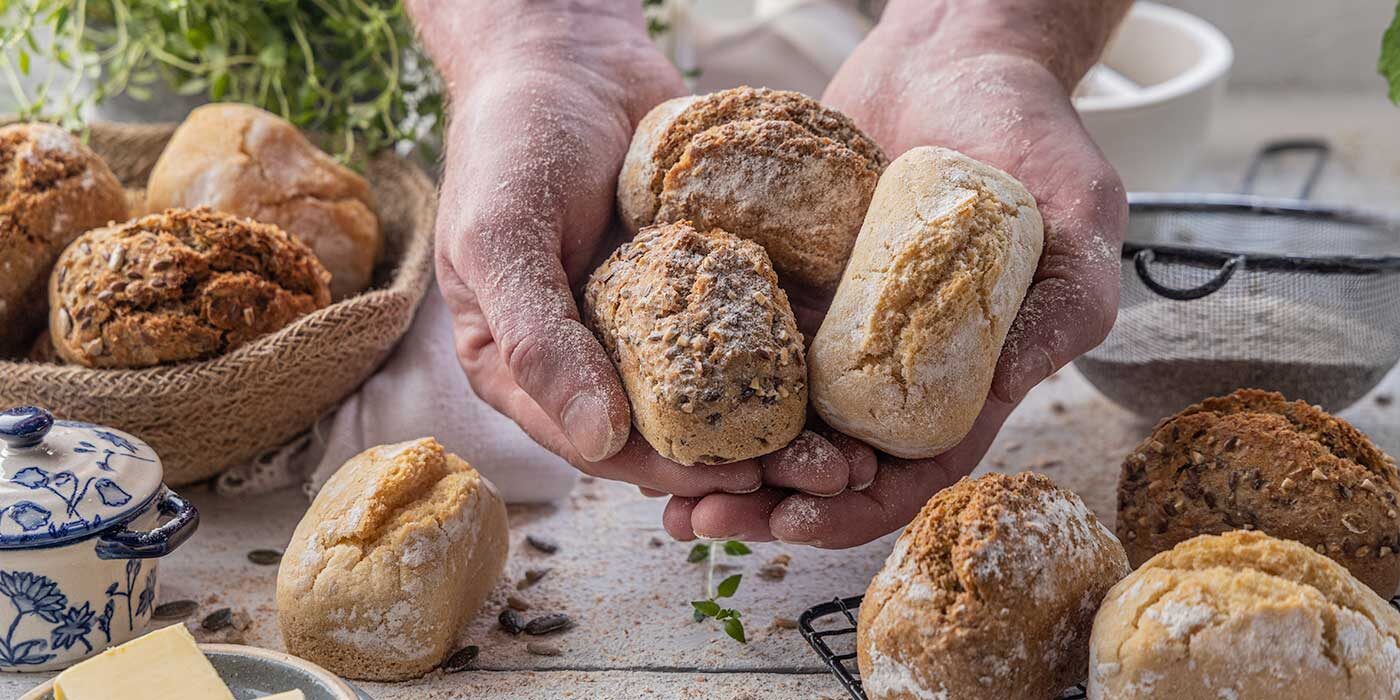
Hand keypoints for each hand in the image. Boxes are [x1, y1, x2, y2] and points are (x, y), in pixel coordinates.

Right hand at [410, 1, 868, 497]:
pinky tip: (844, 385)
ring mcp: (650, 328)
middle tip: (820, 478)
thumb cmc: (513, 143)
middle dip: (743, 466)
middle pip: (668, 436)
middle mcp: (591, 361)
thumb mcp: (501, 238)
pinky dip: (791, 365)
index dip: (668, 469)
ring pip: (718, 400)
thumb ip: (536, 338)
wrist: (570, 59)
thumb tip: (596, 438)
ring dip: (781, 432)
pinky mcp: (701, 290)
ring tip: (848, 452)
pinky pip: (745, 335)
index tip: (740, 483)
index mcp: (528, 370)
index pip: (599, 444)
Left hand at [663, 19, 1127, 545]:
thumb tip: (1011, 384)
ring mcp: (835, 322)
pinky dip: (699, 370)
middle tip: (697, 512)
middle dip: (763, 500)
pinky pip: (739, 331)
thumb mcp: (1080, 213)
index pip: (909, 471)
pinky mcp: (790, 275)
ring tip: (654, 479)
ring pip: (771, 412)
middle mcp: (889, 364)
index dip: (853, 508)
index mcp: (960, 376)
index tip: (791, 521)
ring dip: (719, 454)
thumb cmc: (1034, 130)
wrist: (959, 51)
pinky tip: (648, 387)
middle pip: (824, 460)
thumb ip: (1066, 301)